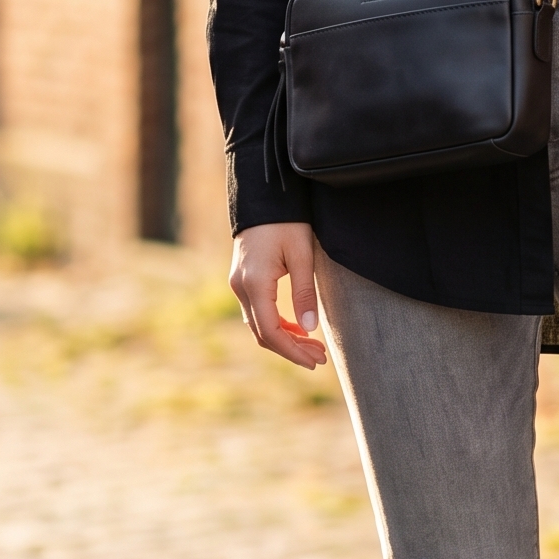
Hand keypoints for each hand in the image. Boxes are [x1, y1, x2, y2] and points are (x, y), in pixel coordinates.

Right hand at [229, 222, 327, 369]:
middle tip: (320, 358)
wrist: (263, 197)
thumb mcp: (302, 255)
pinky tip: (298, 328)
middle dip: (291, 349)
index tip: (315, 360)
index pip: (272, 332)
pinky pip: (257, 312)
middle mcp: (241, 288)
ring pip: (259, 325)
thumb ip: (304, 293)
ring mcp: (239, 284)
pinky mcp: (243, 280)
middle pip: (263, 334)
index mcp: (255, 284)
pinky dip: (277, 324)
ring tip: (313, 347)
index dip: (293, 351)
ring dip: (285, 339)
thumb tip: (309, 329)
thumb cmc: (286, 222)